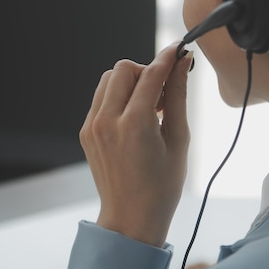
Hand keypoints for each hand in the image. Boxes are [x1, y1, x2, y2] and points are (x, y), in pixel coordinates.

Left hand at [79, 42, 193, 246]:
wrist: (131, 218)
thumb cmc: (161, 187)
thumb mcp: (179, 140)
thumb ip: (178, 97)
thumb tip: (182, 64)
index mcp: (135, 124)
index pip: (151, 74)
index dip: (167, 57)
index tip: (179, 50)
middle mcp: (107, 121)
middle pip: (124, 68)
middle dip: (146, 71)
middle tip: (164, 93)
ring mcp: (92, 126)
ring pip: (108, 80)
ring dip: (130, 83)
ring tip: (149, 107)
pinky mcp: (86, 132)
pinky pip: (100, 99)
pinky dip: (118, 98)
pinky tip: (135, 119)